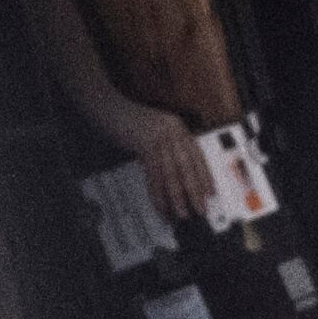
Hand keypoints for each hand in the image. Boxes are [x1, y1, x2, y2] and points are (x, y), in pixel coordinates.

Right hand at [101, 94, 217, 225]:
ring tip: (181, 213)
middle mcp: (172, 130)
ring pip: (171, 172)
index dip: (204, 176)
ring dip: (176, 196)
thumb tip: (178, 175)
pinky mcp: (144, 143)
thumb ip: (167, 148)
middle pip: (187, 165)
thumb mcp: (155, 132)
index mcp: (178, 127)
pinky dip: (157, 192)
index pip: (197, 155)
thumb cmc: (129, 121)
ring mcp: (158, 136)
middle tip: (200, 208)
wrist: (107, 106)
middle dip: (194, 190)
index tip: (210, 193)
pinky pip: (154, 174)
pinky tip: (160, 204)